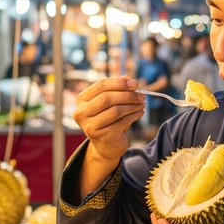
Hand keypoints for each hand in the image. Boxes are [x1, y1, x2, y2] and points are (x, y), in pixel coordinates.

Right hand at [72, 76, 145, 192]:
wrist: (106, 145)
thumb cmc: (109, 119)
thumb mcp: (111, 102)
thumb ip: (117, 89)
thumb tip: (128, 78)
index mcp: (82, 99)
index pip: (100, 85)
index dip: (119, 82)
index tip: (135, 83)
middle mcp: (82, 112)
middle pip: (107, 98)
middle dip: (127, 95)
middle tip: (142, 95)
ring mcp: (90, 126)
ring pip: (115, 111)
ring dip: (132, 106)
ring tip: (142, 104)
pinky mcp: (101, 136)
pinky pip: (121, 122)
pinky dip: (134, 115)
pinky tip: (139, 113)